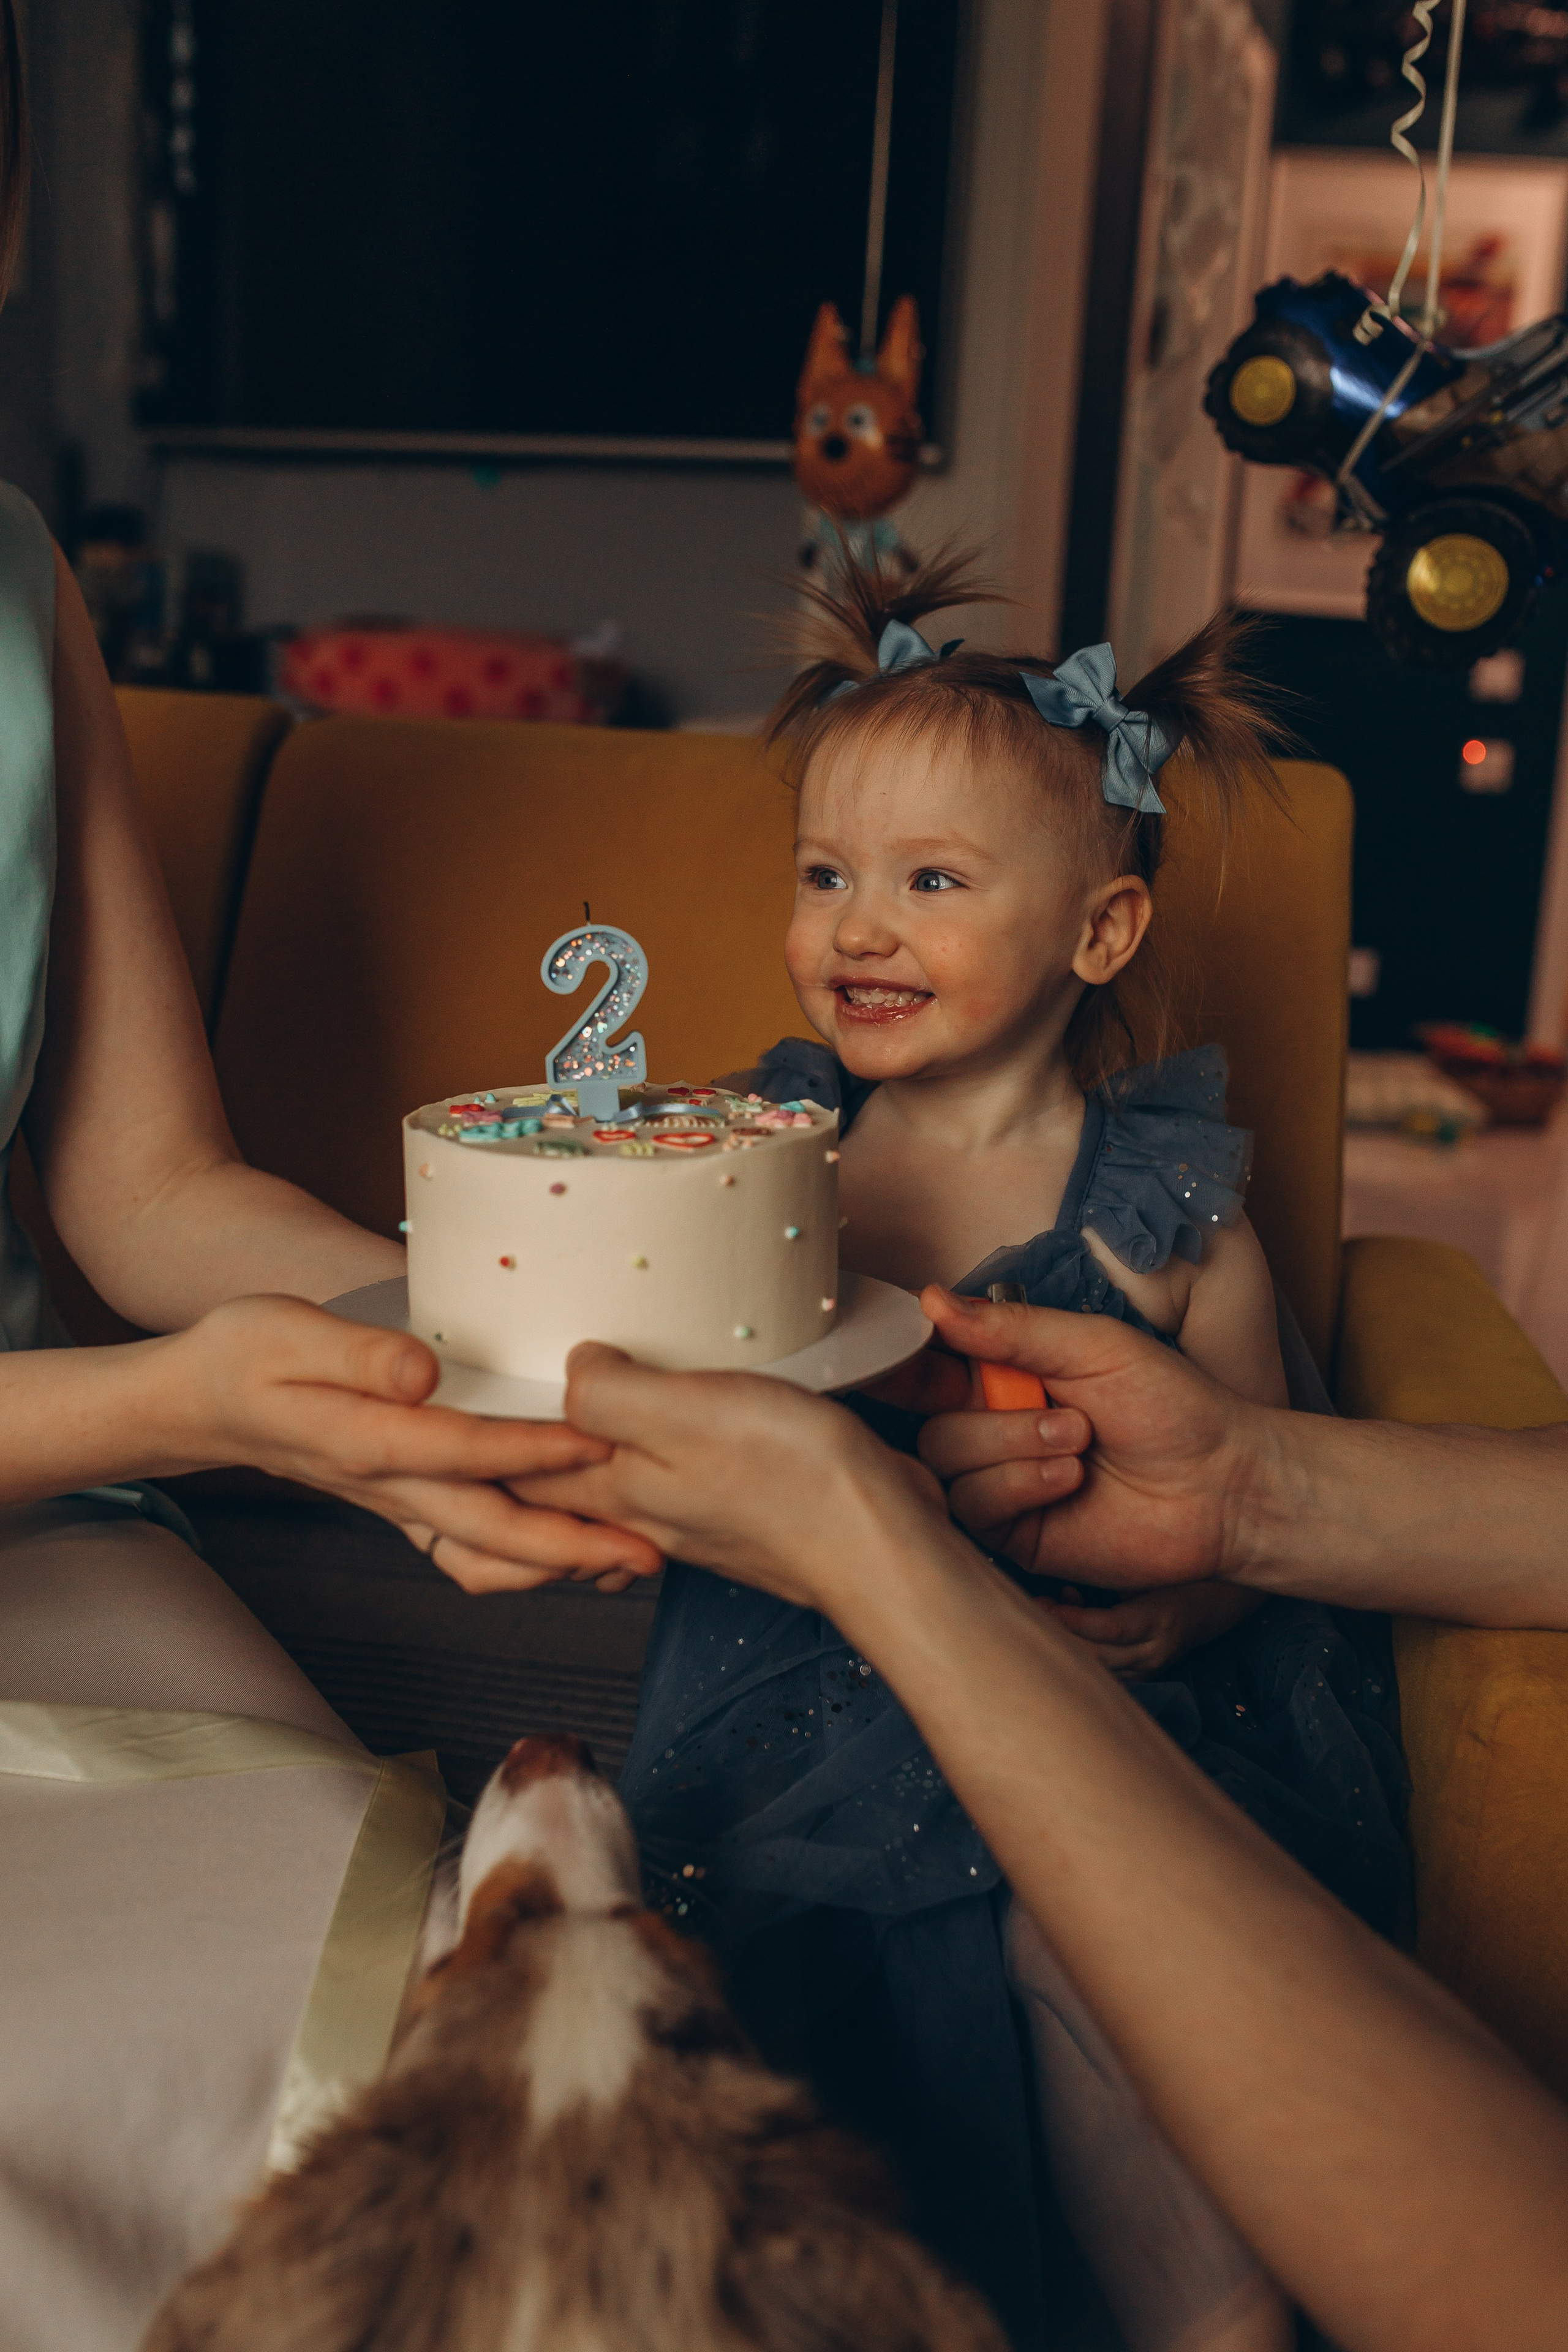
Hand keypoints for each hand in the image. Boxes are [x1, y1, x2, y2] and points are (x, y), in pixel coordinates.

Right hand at [160, 1296, 663, 1593]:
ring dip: (558, 1565)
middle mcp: (390, 1485)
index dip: (535, 1450)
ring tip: (627, 1561)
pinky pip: (472, 1548)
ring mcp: (401, 1502)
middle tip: (650, 1552)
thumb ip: (359, 1353)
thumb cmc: (243, 1357)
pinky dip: (525, 1560)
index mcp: (367, 1441)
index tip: (599, 1444)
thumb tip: (423, 1370)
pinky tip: (571, 1549)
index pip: (465, 1451)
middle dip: (575, 1546)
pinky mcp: (408, 1502)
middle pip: (492, 1528)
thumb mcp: (289, 1333)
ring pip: (486, 1554)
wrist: (201, 1403)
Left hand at [508, 1342, 948, 1609]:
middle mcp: (637, 1515)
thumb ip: (606, 1392)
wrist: (880, 1545)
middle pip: (545, 1490)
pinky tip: (657, 1433)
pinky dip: (639, 1461)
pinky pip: (661, 1486)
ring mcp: (685, 1519)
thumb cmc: (791, 1481)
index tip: (440, 1392)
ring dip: (572, 1456)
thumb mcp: (681, 1412)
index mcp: (608, 1491)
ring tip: (556, 1410)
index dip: (468, 1434)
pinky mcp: (733, 1510)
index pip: (507, 1470)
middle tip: (483, 1398)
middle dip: (506, 1453)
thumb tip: (572, 1367)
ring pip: (601, 1489)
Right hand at [913, 1286, 1273, 1588]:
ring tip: (1078, 1446)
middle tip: (1066, 1415)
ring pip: (944, 1461)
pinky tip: (1068, 1482)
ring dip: (1010, 1448)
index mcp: (1010, 1372)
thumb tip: (930, 1300)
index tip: (913, 1351)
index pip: (931, 1360)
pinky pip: (971, 1506)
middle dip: (990, 1415)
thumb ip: (1011, 1329)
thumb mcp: (1094, 1346)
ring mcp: (1002, 1480)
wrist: (1223, 1487)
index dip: (908, 1357)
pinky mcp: (1012, 1532)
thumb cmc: (1174, 1407)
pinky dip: (1015, 1487)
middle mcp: (996, 1425)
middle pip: (927, 1417)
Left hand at [1043, 1580, 1263, 1679]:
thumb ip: (1112, 1572)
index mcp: (1159, 1619)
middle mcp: (1153, 1651)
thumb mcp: (1149, 1569)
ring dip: (1066, 1642)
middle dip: (1060, 1635)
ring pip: (1097, 1668)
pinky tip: (1067, 1620)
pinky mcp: (1141, 1675)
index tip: (1044, 1603)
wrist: (1211, 1603)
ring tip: (1044, 1611)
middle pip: (1097, 1656)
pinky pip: (1104, 1670)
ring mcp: (1148, 1668)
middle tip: (1034, 1608)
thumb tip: (1067, 1570)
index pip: (1110, 1629)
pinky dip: (1081, 1650)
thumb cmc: (1175, 1574)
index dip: (1073, 1620)